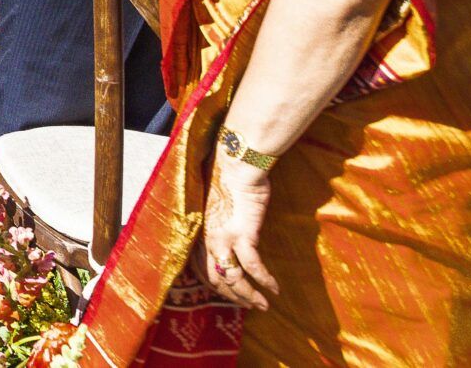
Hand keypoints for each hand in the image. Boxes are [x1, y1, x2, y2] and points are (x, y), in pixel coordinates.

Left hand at [201, 158, 278, 308]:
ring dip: (249, 296)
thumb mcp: (211, 204)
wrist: (234, 163)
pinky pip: (254, 267)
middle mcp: (205, 239)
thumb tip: (221, 231)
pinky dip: (265, 281)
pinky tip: (274, 289)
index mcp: (196, 232)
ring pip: (233, 279)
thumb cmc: (223, 177)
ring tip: (263, 306)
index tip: (225, 293)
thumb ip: (212, 222)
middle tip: (247, 305)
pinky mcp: (243, 234)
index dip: (213, 284)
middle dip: (231, 296)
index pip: (199, 268)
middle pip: (215, 279)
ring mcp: (223, 238)